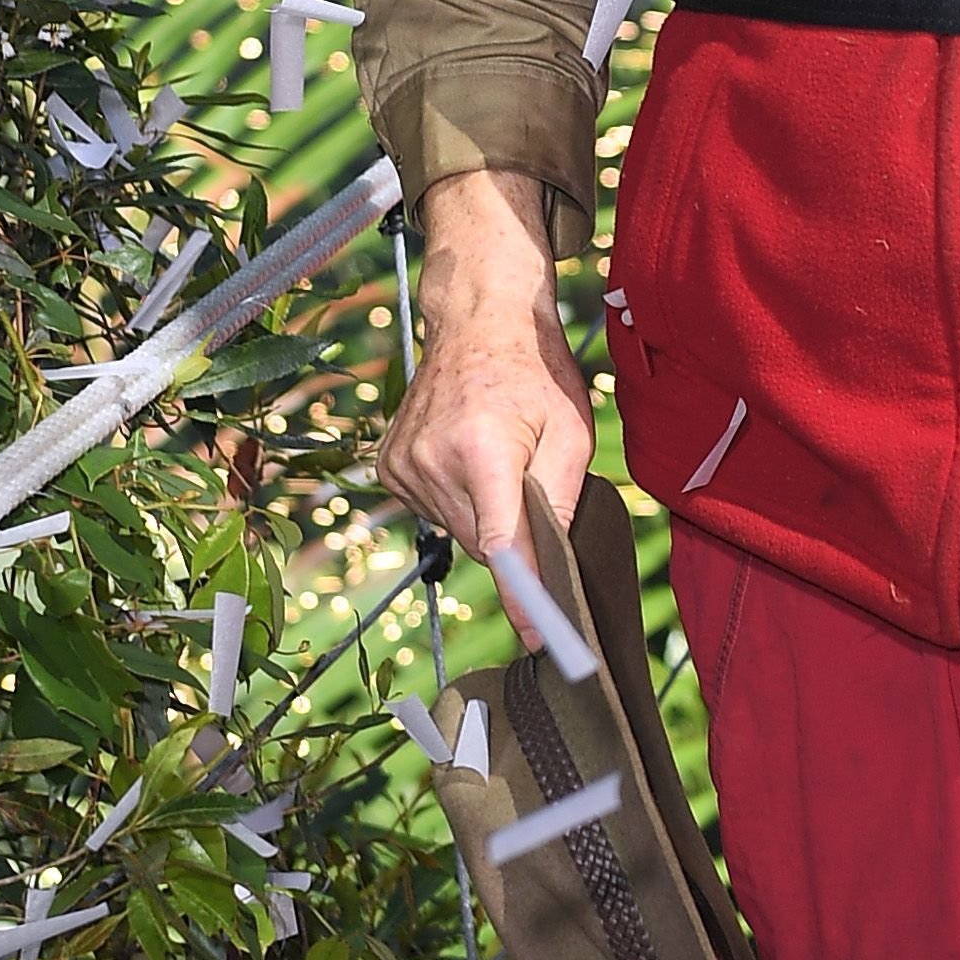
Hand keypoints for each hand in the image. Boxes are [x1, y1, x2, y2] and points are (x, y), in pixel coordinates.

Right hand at [383, 165, 599, 612]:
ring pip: (457, 531)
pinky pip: (433, 512)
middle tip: (530, 490)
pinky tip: (468, 460)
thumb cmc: (534, 372)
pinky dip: (457, 501)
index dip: (523, 594)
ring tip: (498, 461)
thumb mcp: (570, 431)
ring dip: (484, 516)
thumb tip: (553, 562)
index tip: (539, 636)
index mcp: (483, 449)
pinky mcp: (389, 466)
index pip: (501, 543)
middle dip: (512, 536)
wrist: (477, 322)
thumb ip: (561, 499)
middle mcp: (433, 459)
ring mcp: (403, 463)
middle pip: (480, 543)